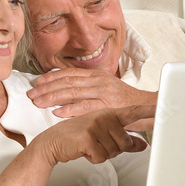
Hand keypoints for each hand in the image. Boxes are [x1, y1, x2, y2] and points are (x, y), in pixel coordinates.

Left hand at [27, 69, 157, 117]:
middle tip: (32, 94)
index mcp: (98, 75)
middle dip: (47, 88)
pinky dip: (69, 109)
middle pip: (67, 82)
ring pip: (73, 92)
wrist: (151, 107)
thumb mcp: (110, 88)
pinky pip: (85, 107)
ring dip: (53, 97)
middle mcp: (99, 81)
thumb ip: (92, 88)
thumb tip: (73, 91)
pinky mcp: (108, 106)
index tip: (38, 83)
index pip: (70, 73)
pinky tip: (57, 112)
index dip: (52, 77)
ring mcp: (104, 92)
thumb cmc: (130, 101)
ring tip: (39, 102)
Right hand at [33, 104, 153, 167]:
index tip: (163, 108)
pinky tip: (84, 150)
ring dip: (102, 155)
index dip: (149, 111)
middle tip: (98, 145)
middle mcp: (104, 116)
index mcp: (110, 113)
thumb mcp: (103, 135)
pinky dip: (93, 158)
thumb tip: (143, 146)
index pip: (133, 112)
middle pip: (124, 143)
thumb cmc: (79, 137)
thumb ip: (124, 139)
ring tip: (89, 146)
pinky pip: (101, 157)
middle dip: (113, 150)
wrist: (54, 142)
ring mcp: (96, 125)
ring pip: (113, 152)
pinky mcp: (88, 137)